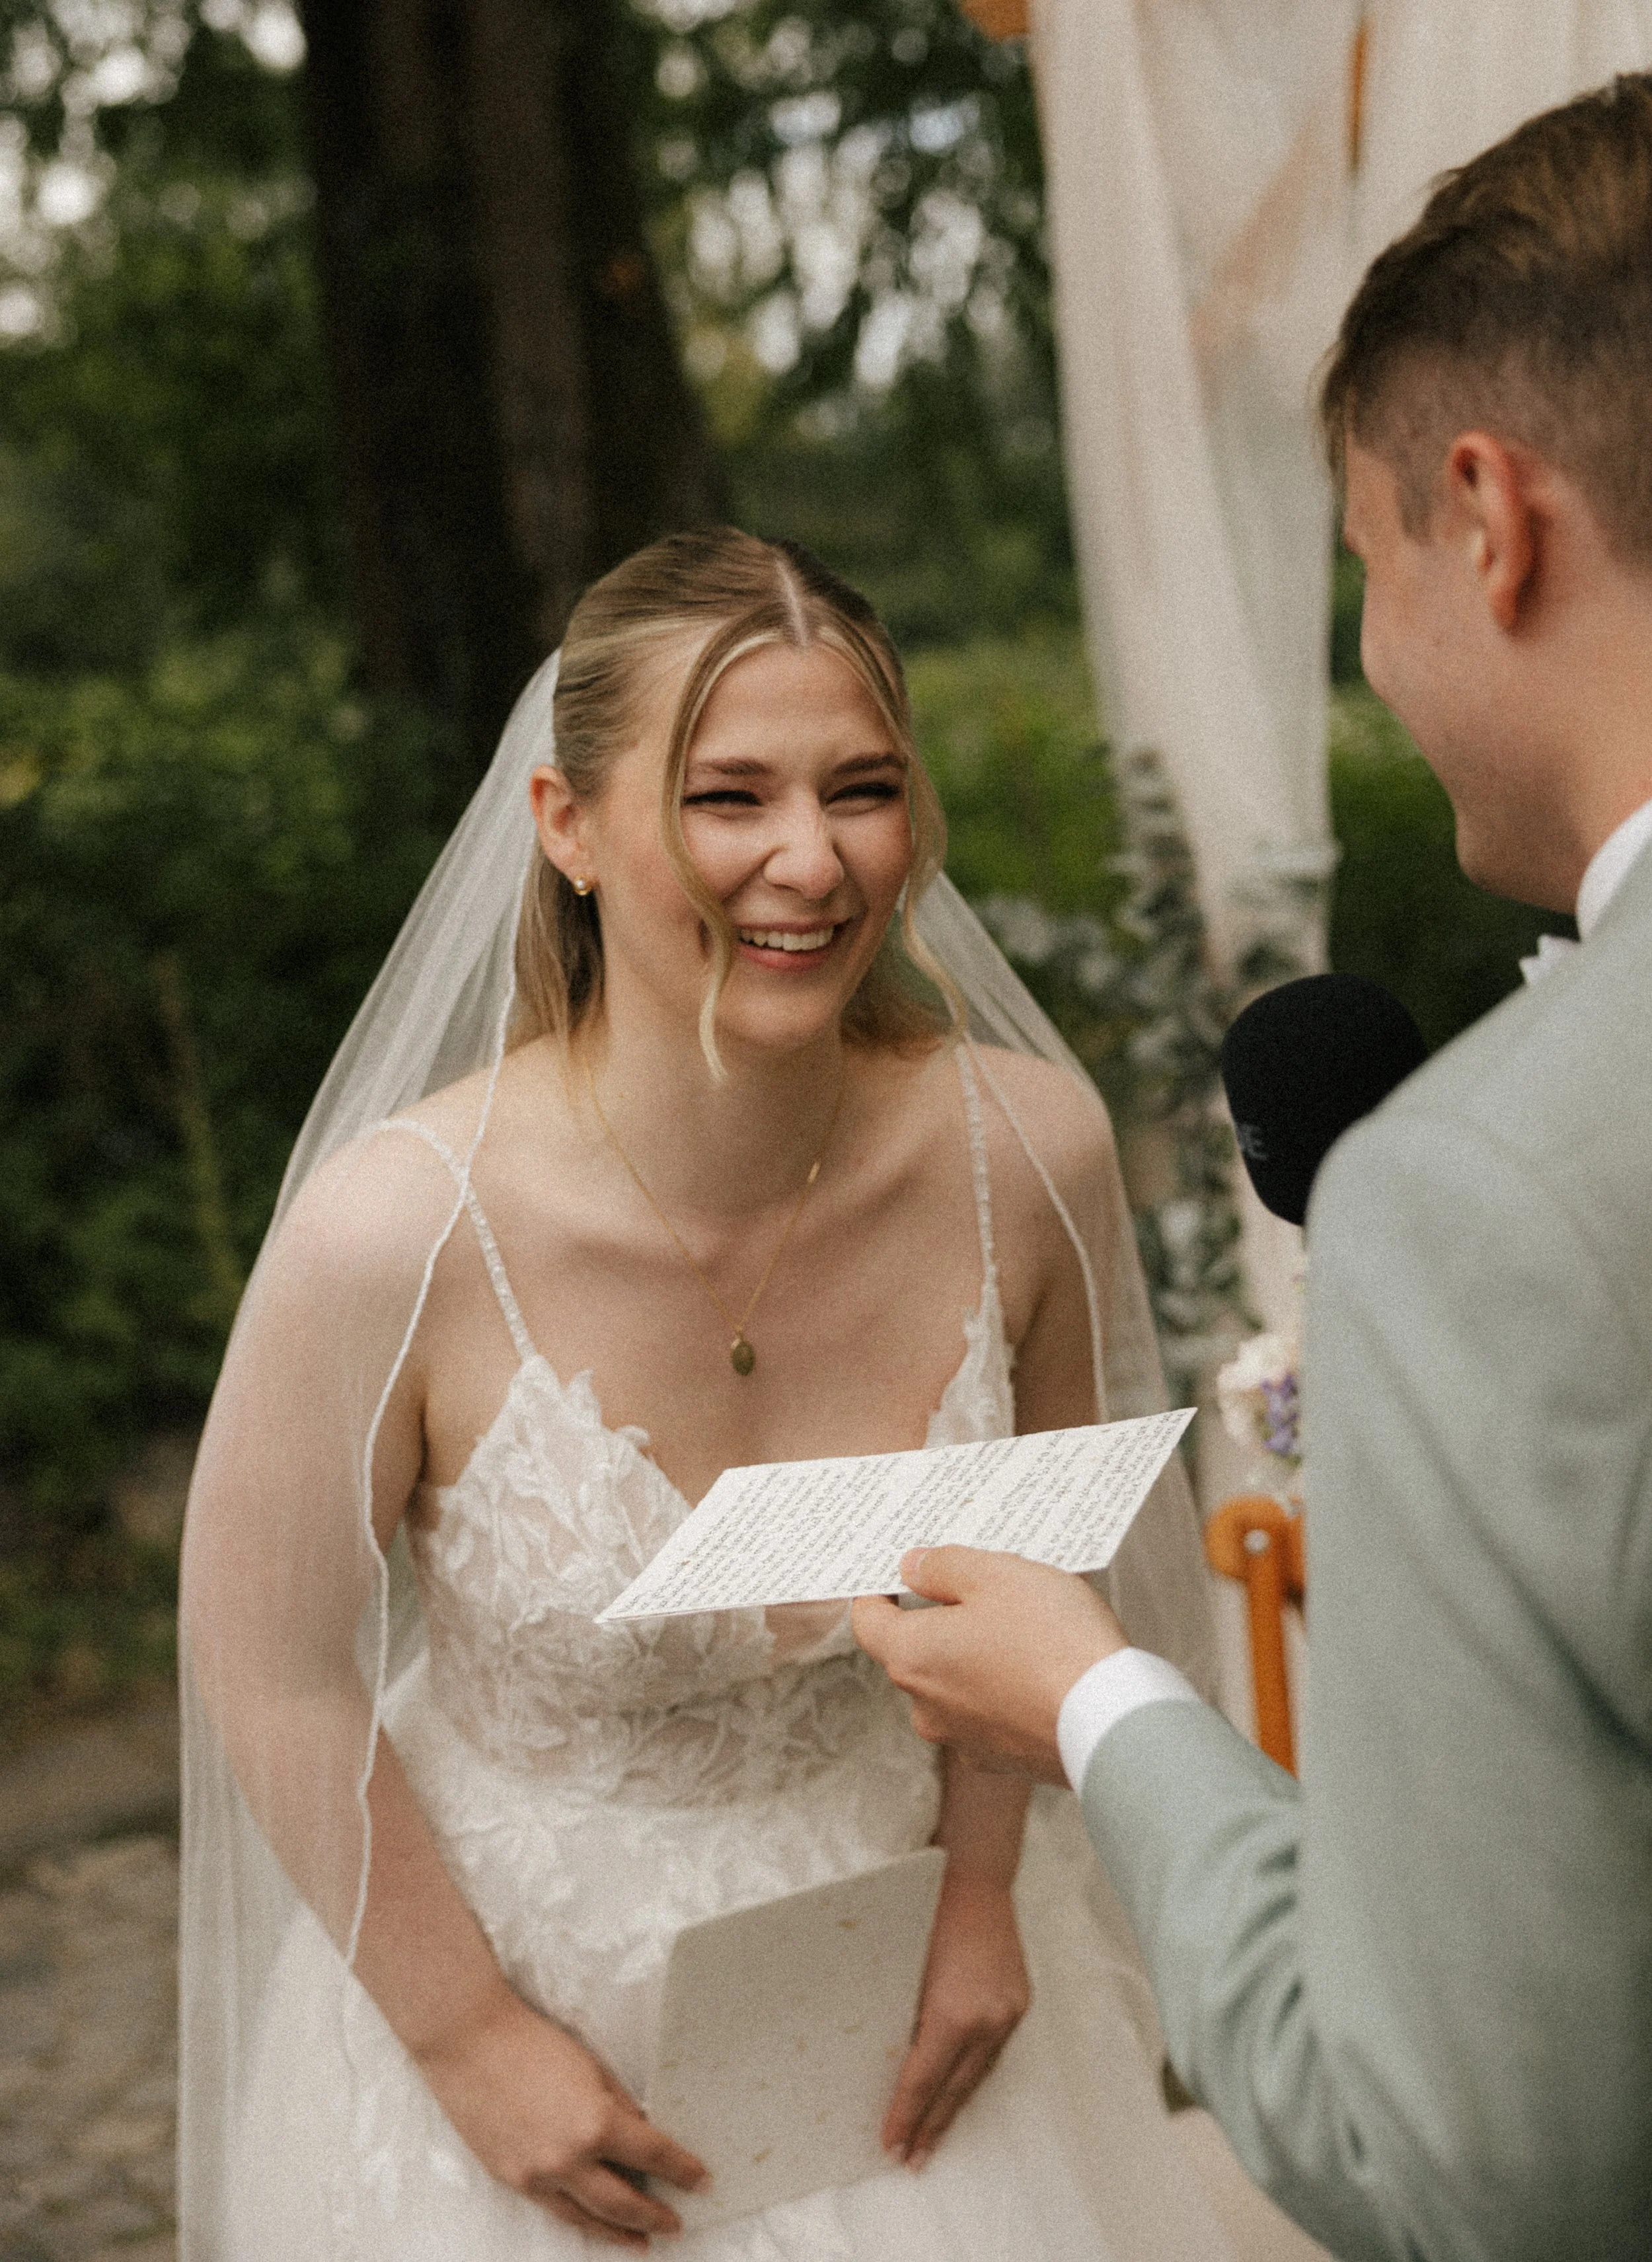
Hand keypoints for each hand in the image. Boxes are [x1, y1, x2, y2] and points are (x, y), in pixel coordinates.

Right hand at [417, 1985, 706, 2247]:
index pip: (653, 2155)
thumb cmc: (533, 2043)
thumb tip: (641, 2135)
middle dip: (655, 2215)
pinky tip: (593, 2222)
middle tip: (676, 2223)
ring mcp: (536, 2176)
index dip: (682, 2170)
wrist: (469, 2043)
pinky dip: (578, 2219)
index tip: (701, 2180)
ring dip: (618, 2233)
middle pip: (623, 2202)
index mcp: (595, 2123)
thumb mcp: (592, 2069)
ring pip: (586, 2219)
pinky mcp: (511, 2179)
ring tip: (641, 2241)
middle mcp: (567, 2159)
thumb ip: (619, 2107)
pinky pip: (553, 2209)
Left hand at [853, 1547, 1126, 1780]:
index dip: (876, 1590)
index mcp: (912, 1657)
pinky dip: (1005, 1688)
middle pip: (915, 1651)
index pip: (868, 1621)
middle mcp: (926, 1706)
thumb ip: (944, 1566)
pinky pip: (990, 1711)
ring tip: (1027, 1626)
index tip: (894, 1573)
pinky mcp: (1002, 1759)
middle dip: (942, 1618)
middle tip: (984, 1588)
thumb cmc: (1053, 1642)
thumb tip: (912, 1567)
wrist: (1112, 1723)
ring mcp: (963, 1739)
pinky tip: (1043, 1667)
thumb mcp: (997, 1576)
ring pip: (955, 1682)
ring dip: (977, 1655)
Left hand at [883, 1867, 1029, 2169]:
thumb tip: (893, 2065)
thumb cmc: (926, 1914)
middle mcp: (988, 2021)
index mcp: (954, 2014)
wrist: (975, 1876)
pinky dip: (971, 2076)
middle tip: (910, 2161)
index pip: (923, 2080)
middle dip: (930, 2127)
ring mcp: (1008, 2014)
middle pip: (954, 2090)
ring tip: (932, 2139)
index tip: (890, 2146)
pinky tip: (958, 2092)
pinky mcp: (1019, 2003)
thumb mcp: (905, 1971)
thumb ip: (905, 2021)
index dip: (905, 2116)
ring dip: (953, 2108)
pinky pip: (992, 2053)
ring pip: (977, 2076)